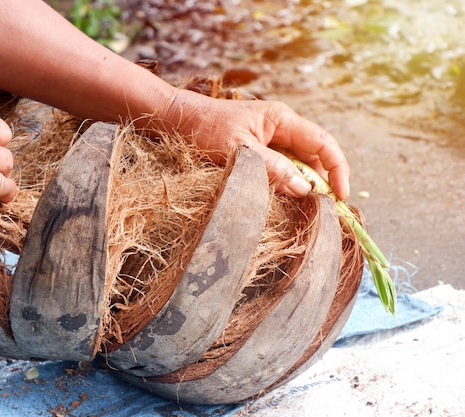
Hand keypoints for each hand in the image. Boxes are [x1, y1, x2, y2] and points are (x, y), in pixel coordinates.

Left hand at [159, 89, 349, 199]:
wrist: (177, 118)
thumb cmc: (205, 129)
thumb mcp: (240, 151)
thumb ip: (273, 169)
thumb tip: (304, 190)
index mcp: (282, 119)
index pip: (323, 143)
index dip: (337, 169)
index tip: (341, 196)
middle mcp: (281, 126)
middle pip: (314, 154)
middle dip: (322, 180)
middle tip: (325, 209)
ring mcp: (269, 136)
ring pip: (298, 162)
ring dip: (303, 183)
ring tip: (305, 207)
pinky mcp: (258, 146)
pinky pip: (281, 165)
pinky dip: (286, 181)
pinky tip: (283, 196)